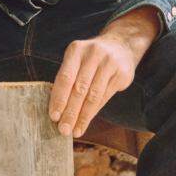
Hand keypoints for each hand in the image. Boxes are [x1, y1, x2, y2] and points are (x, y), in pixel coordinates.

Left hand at [48, 6, 159, 138]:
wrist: (121, 44)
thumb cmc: (91, 57)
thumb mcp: (77, 59)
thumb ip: (68, 78)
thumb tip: (57, 108)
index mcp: (76, 50)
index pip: (65, 77)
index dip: (59, 98)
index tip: (54, 116)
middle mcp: (93, 54)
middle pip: (79, 89)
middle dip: (70, 112)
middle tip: (64, 129)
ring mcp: (109, 63)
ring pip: (93, 96)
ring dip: (83, 116)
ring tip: (75, 130)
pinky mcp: (121, 74)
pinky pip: (105, 97)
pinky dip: (94, 112)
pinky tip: (87, 121)